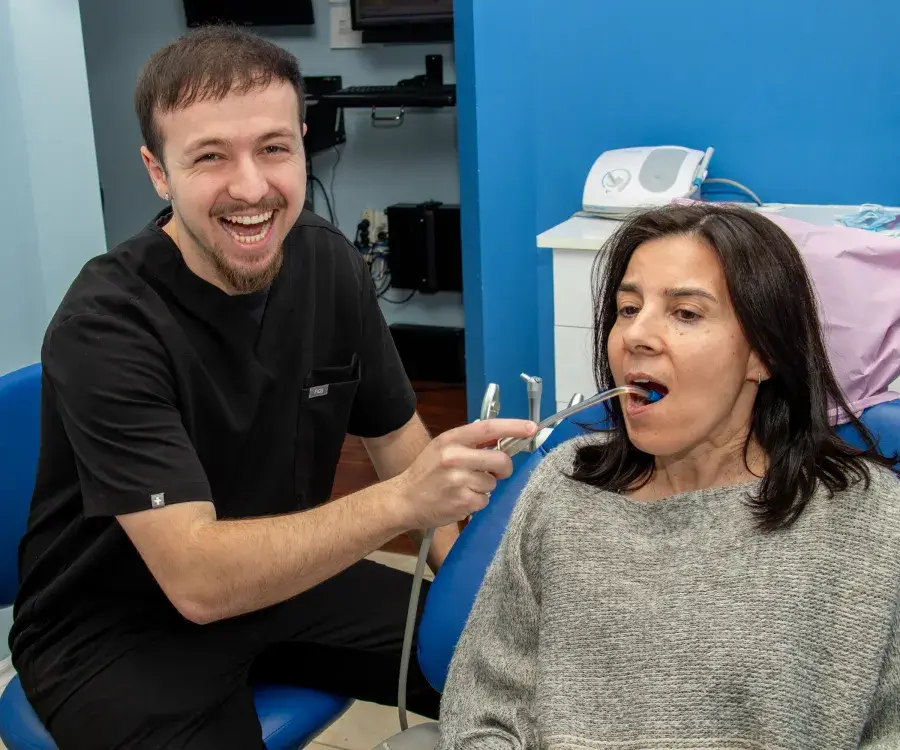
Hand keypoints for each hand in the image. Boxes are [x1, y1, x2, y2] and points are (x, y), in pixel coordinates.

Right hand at [390, 419, 537, 528]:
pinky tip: (460, 499)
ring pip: (493, 483)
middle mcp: (455, 457)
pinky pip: (485, 500)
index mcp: (451, 439)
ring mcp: (459, 481)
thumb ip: (470, 442)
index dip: (513, 427)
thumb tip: (502, 439)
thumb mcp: (443, 447)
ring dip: (485, 486)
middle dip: (504, 468)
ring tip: (464, 487)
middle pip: (500, 460)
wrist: (404, 500)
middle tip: (495, 471)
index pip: (489, 428)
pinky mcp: (463, 502)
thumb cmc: (426, 472)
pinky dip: (477, 501)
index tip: (531, 428)